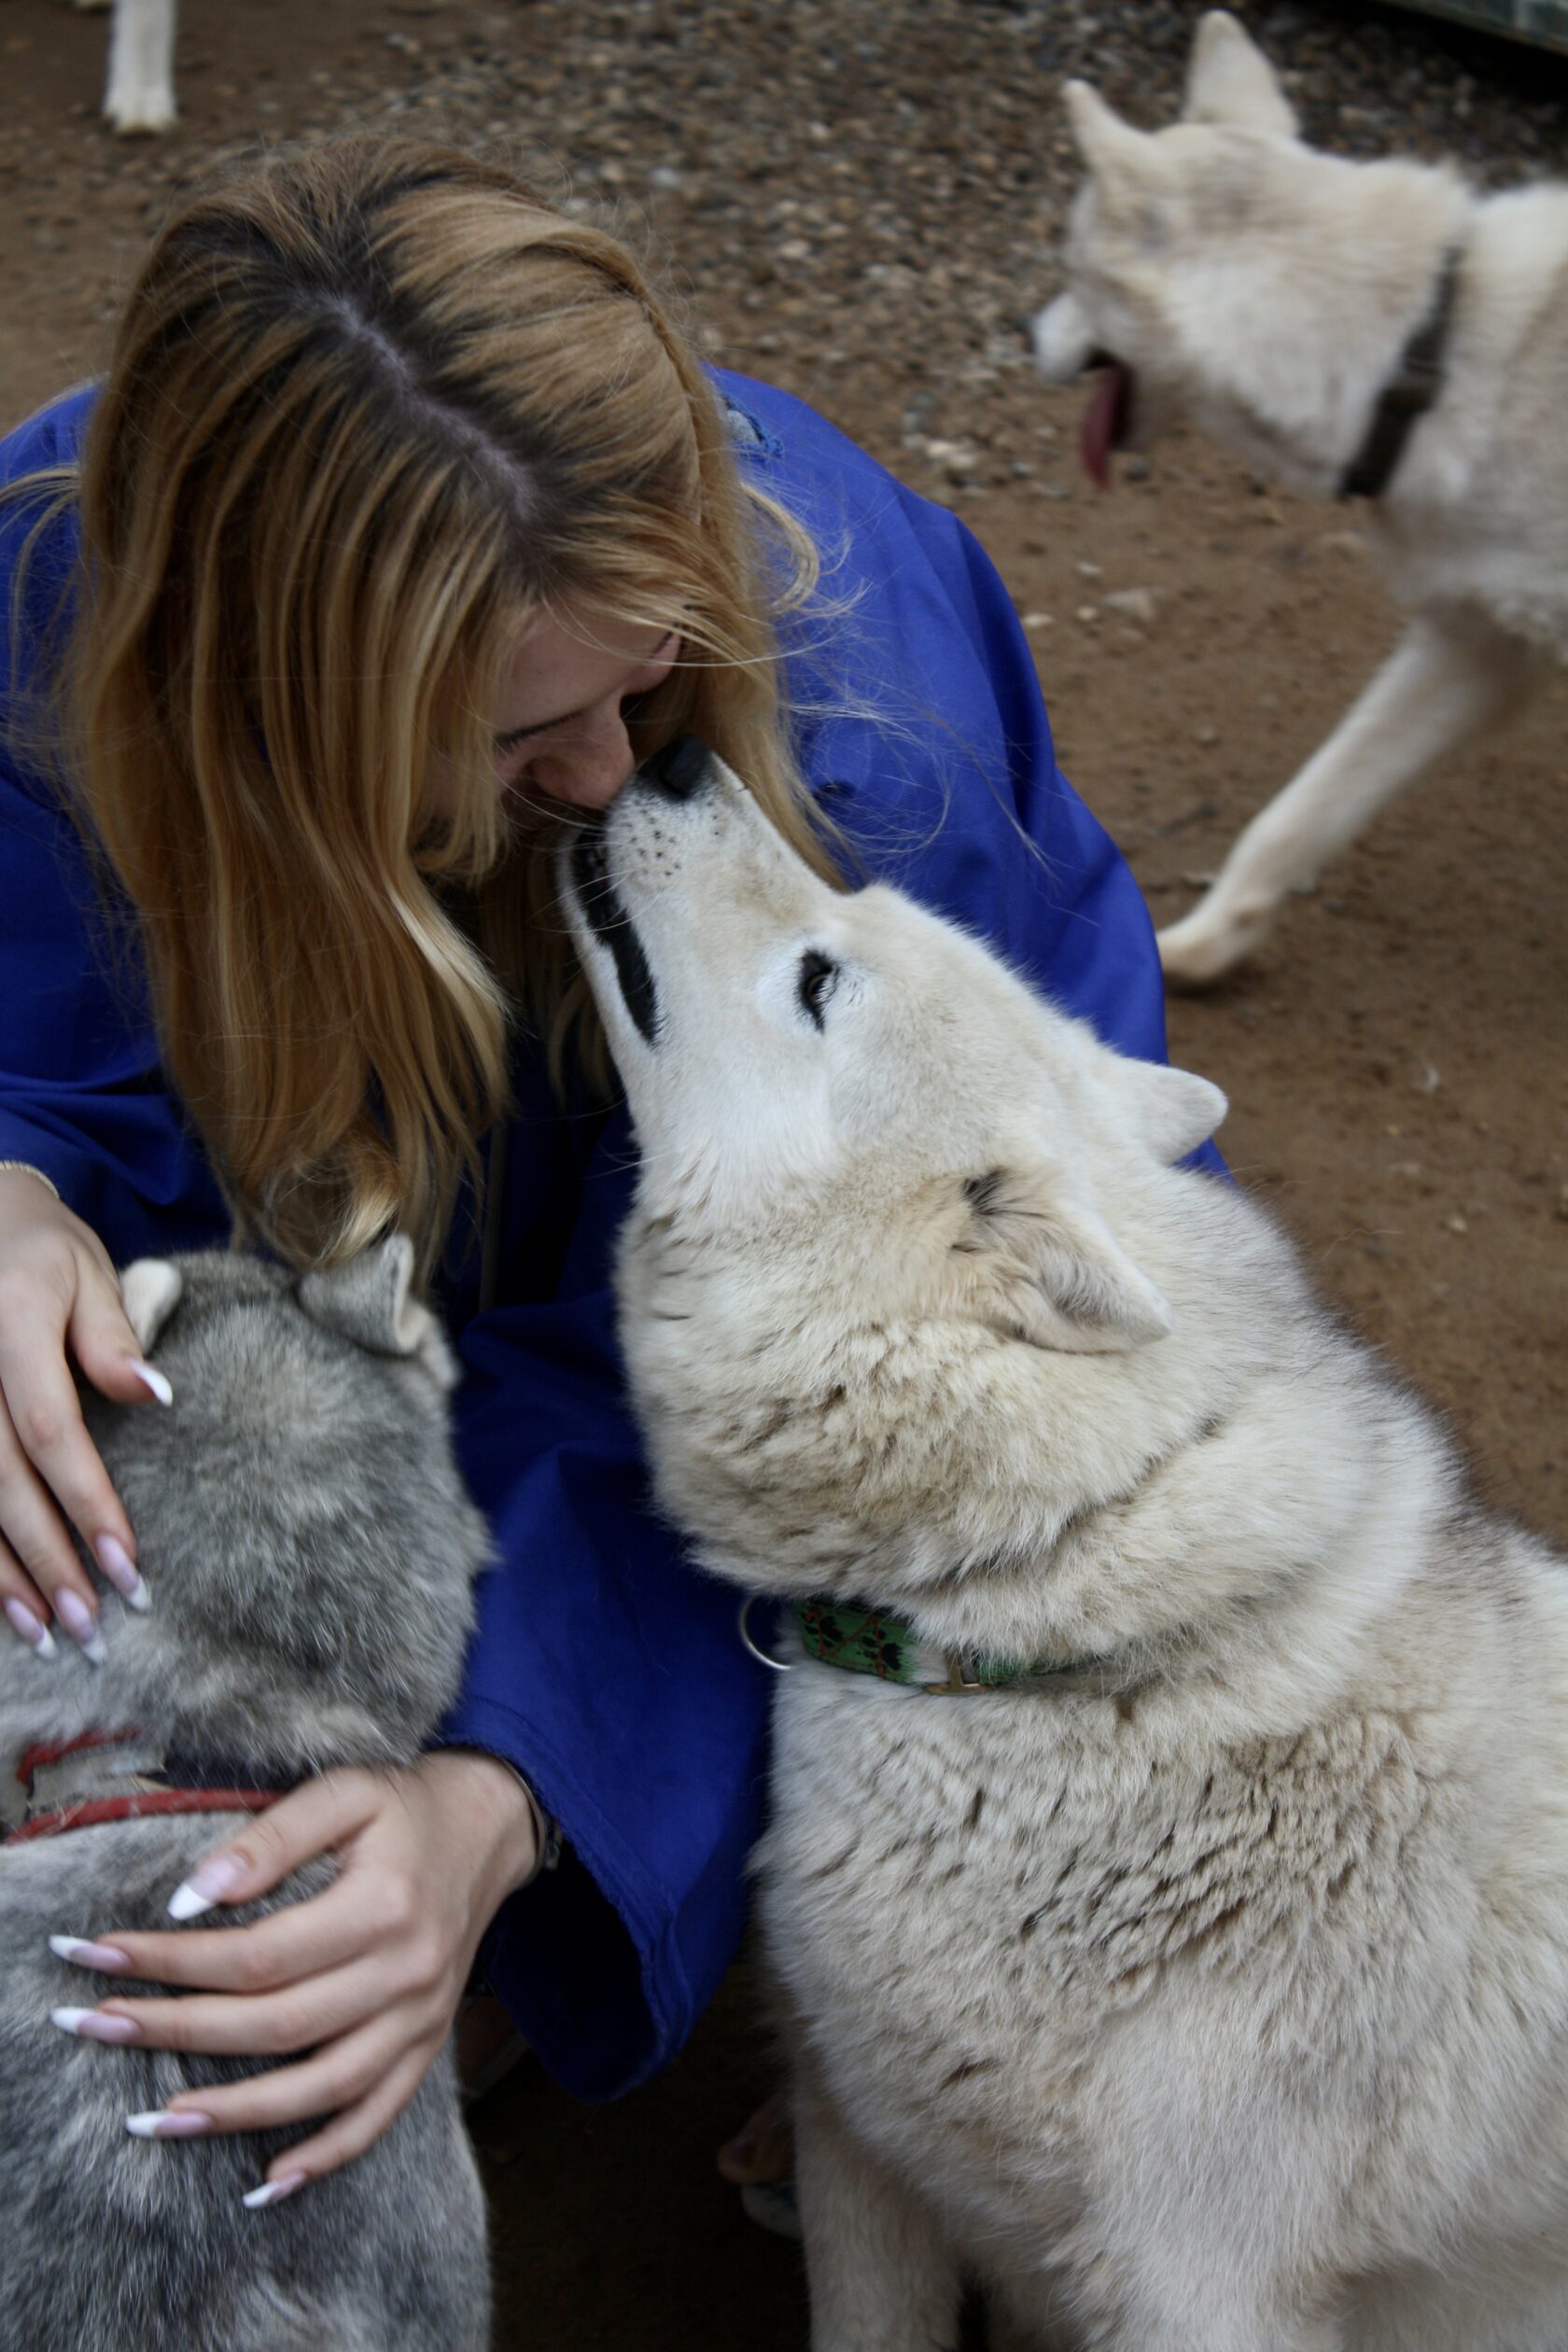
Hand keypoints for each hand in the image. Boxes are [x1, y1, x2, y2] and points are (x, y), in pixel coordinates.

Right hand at [0, 1168, 162, 1656]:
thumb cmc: (42, 1251)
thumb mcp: (88, 1271)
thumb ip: (114, 1338)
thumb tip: (158, 1396)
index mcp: (12, 1325)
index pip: (51, 1432)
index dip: (88, 1503)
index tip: (128, 1566)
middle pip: (1, 1482)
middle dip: (46, 1561)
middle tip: (91, 1627)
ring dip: (0, 1574)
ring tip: (44, 1634)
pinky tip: (1, 1600)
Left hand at [50, 1750, 540, 2198]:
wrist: (488, 1828)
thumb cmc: (404, 1808)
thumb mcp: (342, 1793)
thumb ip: (270, 1838)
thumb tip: (191, 1897)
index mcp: (382, 1907)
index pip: (258, 1955)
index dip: (173, 1962)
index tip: (101, 1956)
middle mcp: (405, 1973)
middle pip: (275, 2026)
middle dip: (175, 2031)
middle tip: (96, 2026)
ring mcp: (420, 2019)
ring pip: (320, 2088)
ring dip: (233, 2113)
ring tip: (155, 2119)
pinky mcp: (428, 2044)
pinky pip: (377, 2116)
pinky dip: (325, 2155)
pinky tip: (266, 2182)